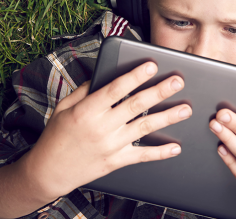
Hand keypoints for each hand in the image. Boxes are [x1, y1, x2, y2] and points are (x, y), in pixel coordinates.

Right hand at [21, 62, 191, 199]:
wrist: (50, 170)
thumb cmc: (56, 136)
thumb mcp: (64, 107)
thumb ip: (84, 90)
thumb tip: (104, 74)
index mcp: (87, 110)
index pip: (116, 89)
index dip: (135, 76)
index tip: (151, 65)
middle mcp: (101, 127)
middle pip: (136, 105)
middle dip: (159, 92)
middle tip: (177, 81)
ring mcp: (111, 145)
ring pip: (144, 128)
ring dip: (167, 118)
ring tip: (185, 109)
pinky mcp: (116, 161)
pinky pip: (142, 155)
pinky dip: (160, 152)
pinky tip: (175, 147)